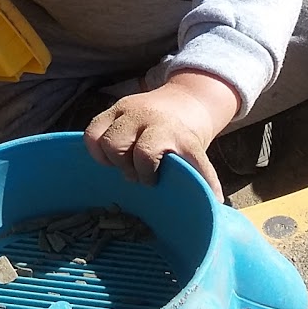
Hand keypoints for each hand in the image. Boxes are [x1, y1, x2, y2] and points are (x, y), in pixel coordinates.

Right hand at [85, 82, 228, 201]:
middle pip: (119, 146)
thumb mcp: (197, 154)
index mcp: (170, 131)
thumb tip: (215, 205)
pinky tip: (110, 158)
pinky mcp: (112, 109)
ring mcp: (127, 111)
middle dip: (126, 168)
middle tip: (138, 176)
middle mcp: (147, 118)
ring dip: (111, 160)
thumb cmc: (186, 138)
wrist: (185, 103)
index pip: (147, 152)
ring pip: (103, 139)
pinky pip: (91, 132)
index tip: (152, 183)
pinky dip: (96, 150)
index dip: (145, 172)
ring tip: (125, 165)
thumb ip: (201, 177)